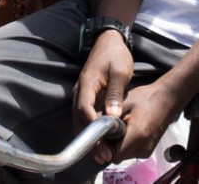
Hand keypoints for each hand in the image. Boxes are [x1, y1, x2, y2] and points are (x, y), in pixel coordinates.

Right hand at [72, 31, 132, 164]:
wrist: (108, 42)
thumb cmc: (115, 55)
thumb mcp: (120, 72)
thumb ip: (115, 94)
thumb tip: (113, 116)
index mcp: (87, 84)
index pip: (84, 109)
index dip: (92, 127)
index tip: (104, 142)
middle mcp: (79, 92)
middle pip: (79, 121)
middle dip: (90, 140)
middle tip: (104, 156)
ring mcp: (81, 96)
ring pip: (80, 122)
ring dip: (90, 139)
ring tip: (104, 155)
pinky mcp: (86, 99)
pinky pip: (85, 119)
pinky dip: (91, 132)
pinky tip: (103, 142)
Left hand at [111, 82, 183, 162]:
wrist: (167, 99)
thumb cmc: (145, 98)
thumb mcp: (123, 104)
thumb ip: (108, 118)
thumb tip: (92, 127)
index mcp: (137, 137)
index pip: (114, 155)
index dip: (105, 146)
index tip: (103, 133)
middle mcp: (143, 149)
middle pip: (118, 156)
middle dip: (111, 144)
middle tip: (111, 127)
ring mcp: (147, 151)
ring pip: (124, 154)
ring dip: (119, 144)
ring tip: (121, 125)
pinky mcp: (149, 149)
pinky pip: (132, 151)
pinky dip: (127, 143)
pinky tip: (129, 128)